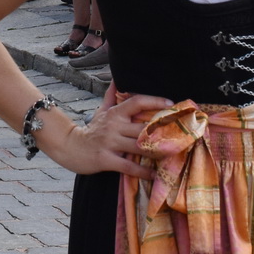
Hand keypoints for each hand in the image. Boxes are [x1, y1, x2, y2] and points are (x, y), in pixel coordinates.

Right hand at [48, 90, 170, 177]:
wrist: (70, 147)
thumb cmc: (91, 129)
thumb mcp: (101, 111)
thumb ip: (111, 96)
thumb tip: (116, 78)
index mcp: (115, 113)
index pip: (137, 101)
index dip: (154, 101)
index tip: (171, 104)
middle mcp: (113, 125)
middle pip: (143, 127)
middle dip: (162, 131)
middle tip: (182, 135)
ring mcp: (109, 142)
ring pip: (138, 146)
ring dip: (157, 152)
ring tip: (174, 154)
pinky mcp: (106, 159)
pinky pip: (128, 166)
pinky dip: (142, 171)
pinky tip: (154, 174)